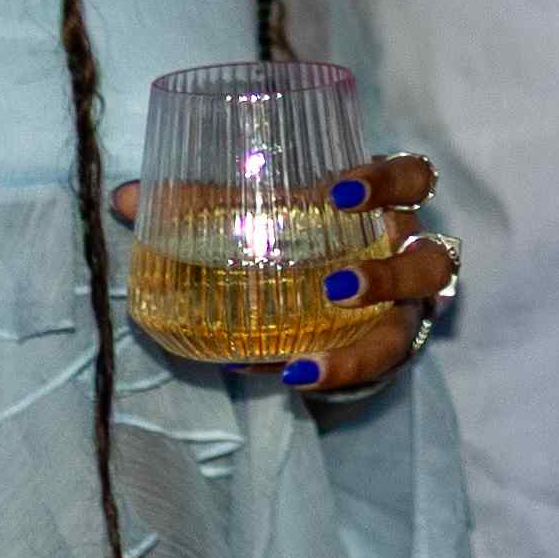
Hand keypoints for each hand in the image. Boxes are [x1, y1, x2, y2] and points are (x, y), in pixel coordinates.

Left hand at [118, 153, 459, 397]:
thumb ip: (204, 204)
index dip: (386, 182)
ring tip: (305, 362)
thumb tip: (127, 198)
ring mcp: (407, 309)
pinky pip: (373, 368)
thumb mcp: (270, 212)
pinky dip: (333, 375)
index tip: (337, 192)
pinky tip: (291, 379)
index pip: (412, 178)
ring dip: (362, 348)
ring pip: (408, 328)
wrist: (342, 291)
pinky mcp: (389, 350)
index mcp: (387, 204)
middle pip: (431, 261)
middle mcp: (410, 254)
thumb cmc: (304, 235)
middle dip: (388, 276)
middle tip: (336, 289)